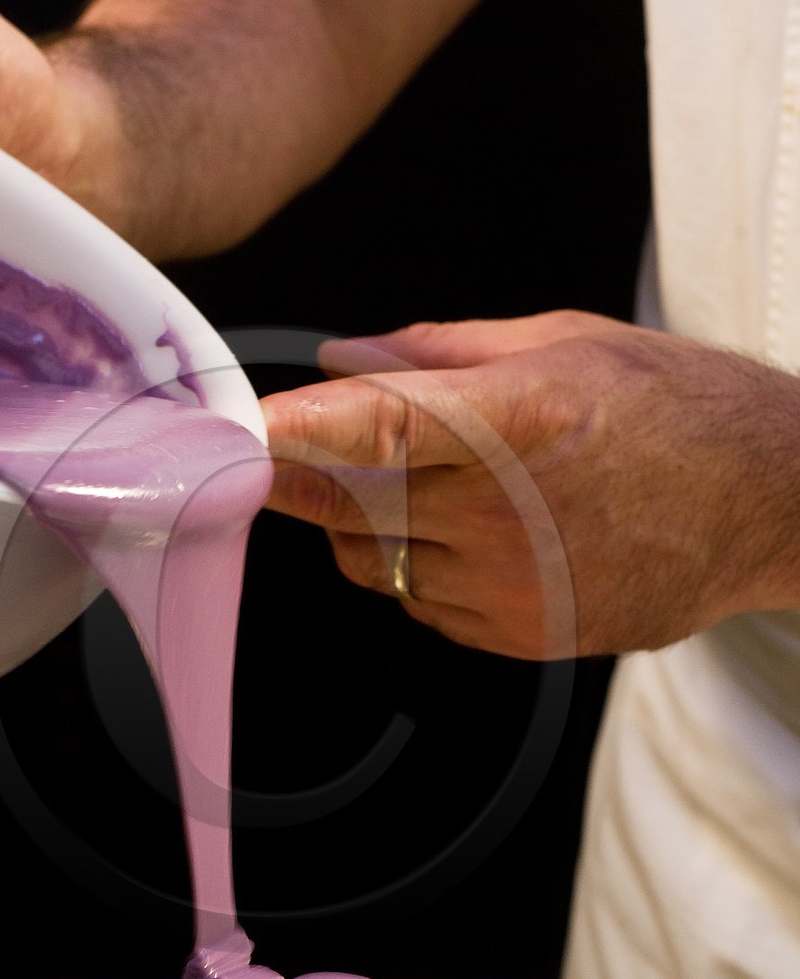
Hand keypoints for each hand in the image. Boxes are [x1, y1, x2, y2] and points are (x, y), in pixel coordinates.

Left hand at [260, 310, 799, 658]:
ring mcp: (516, 585)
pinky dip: (420, 569)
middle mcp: (510, 510)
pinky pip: (423, 605)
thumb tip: (343, 358)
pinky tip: (476, 533)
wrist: (766, 503)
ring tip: (434, 486)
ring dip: (369, 526)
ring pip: (376, 564)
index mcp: (521, 418)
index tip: (232, 435)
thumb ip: (437, 354)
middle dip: (308, 480)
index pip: (379, 424)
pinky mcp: (523, 636)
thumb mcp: (563, 343)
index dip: (295, 433)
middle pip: (350, 507)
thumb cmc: (675, 410)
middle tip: (298, 453)